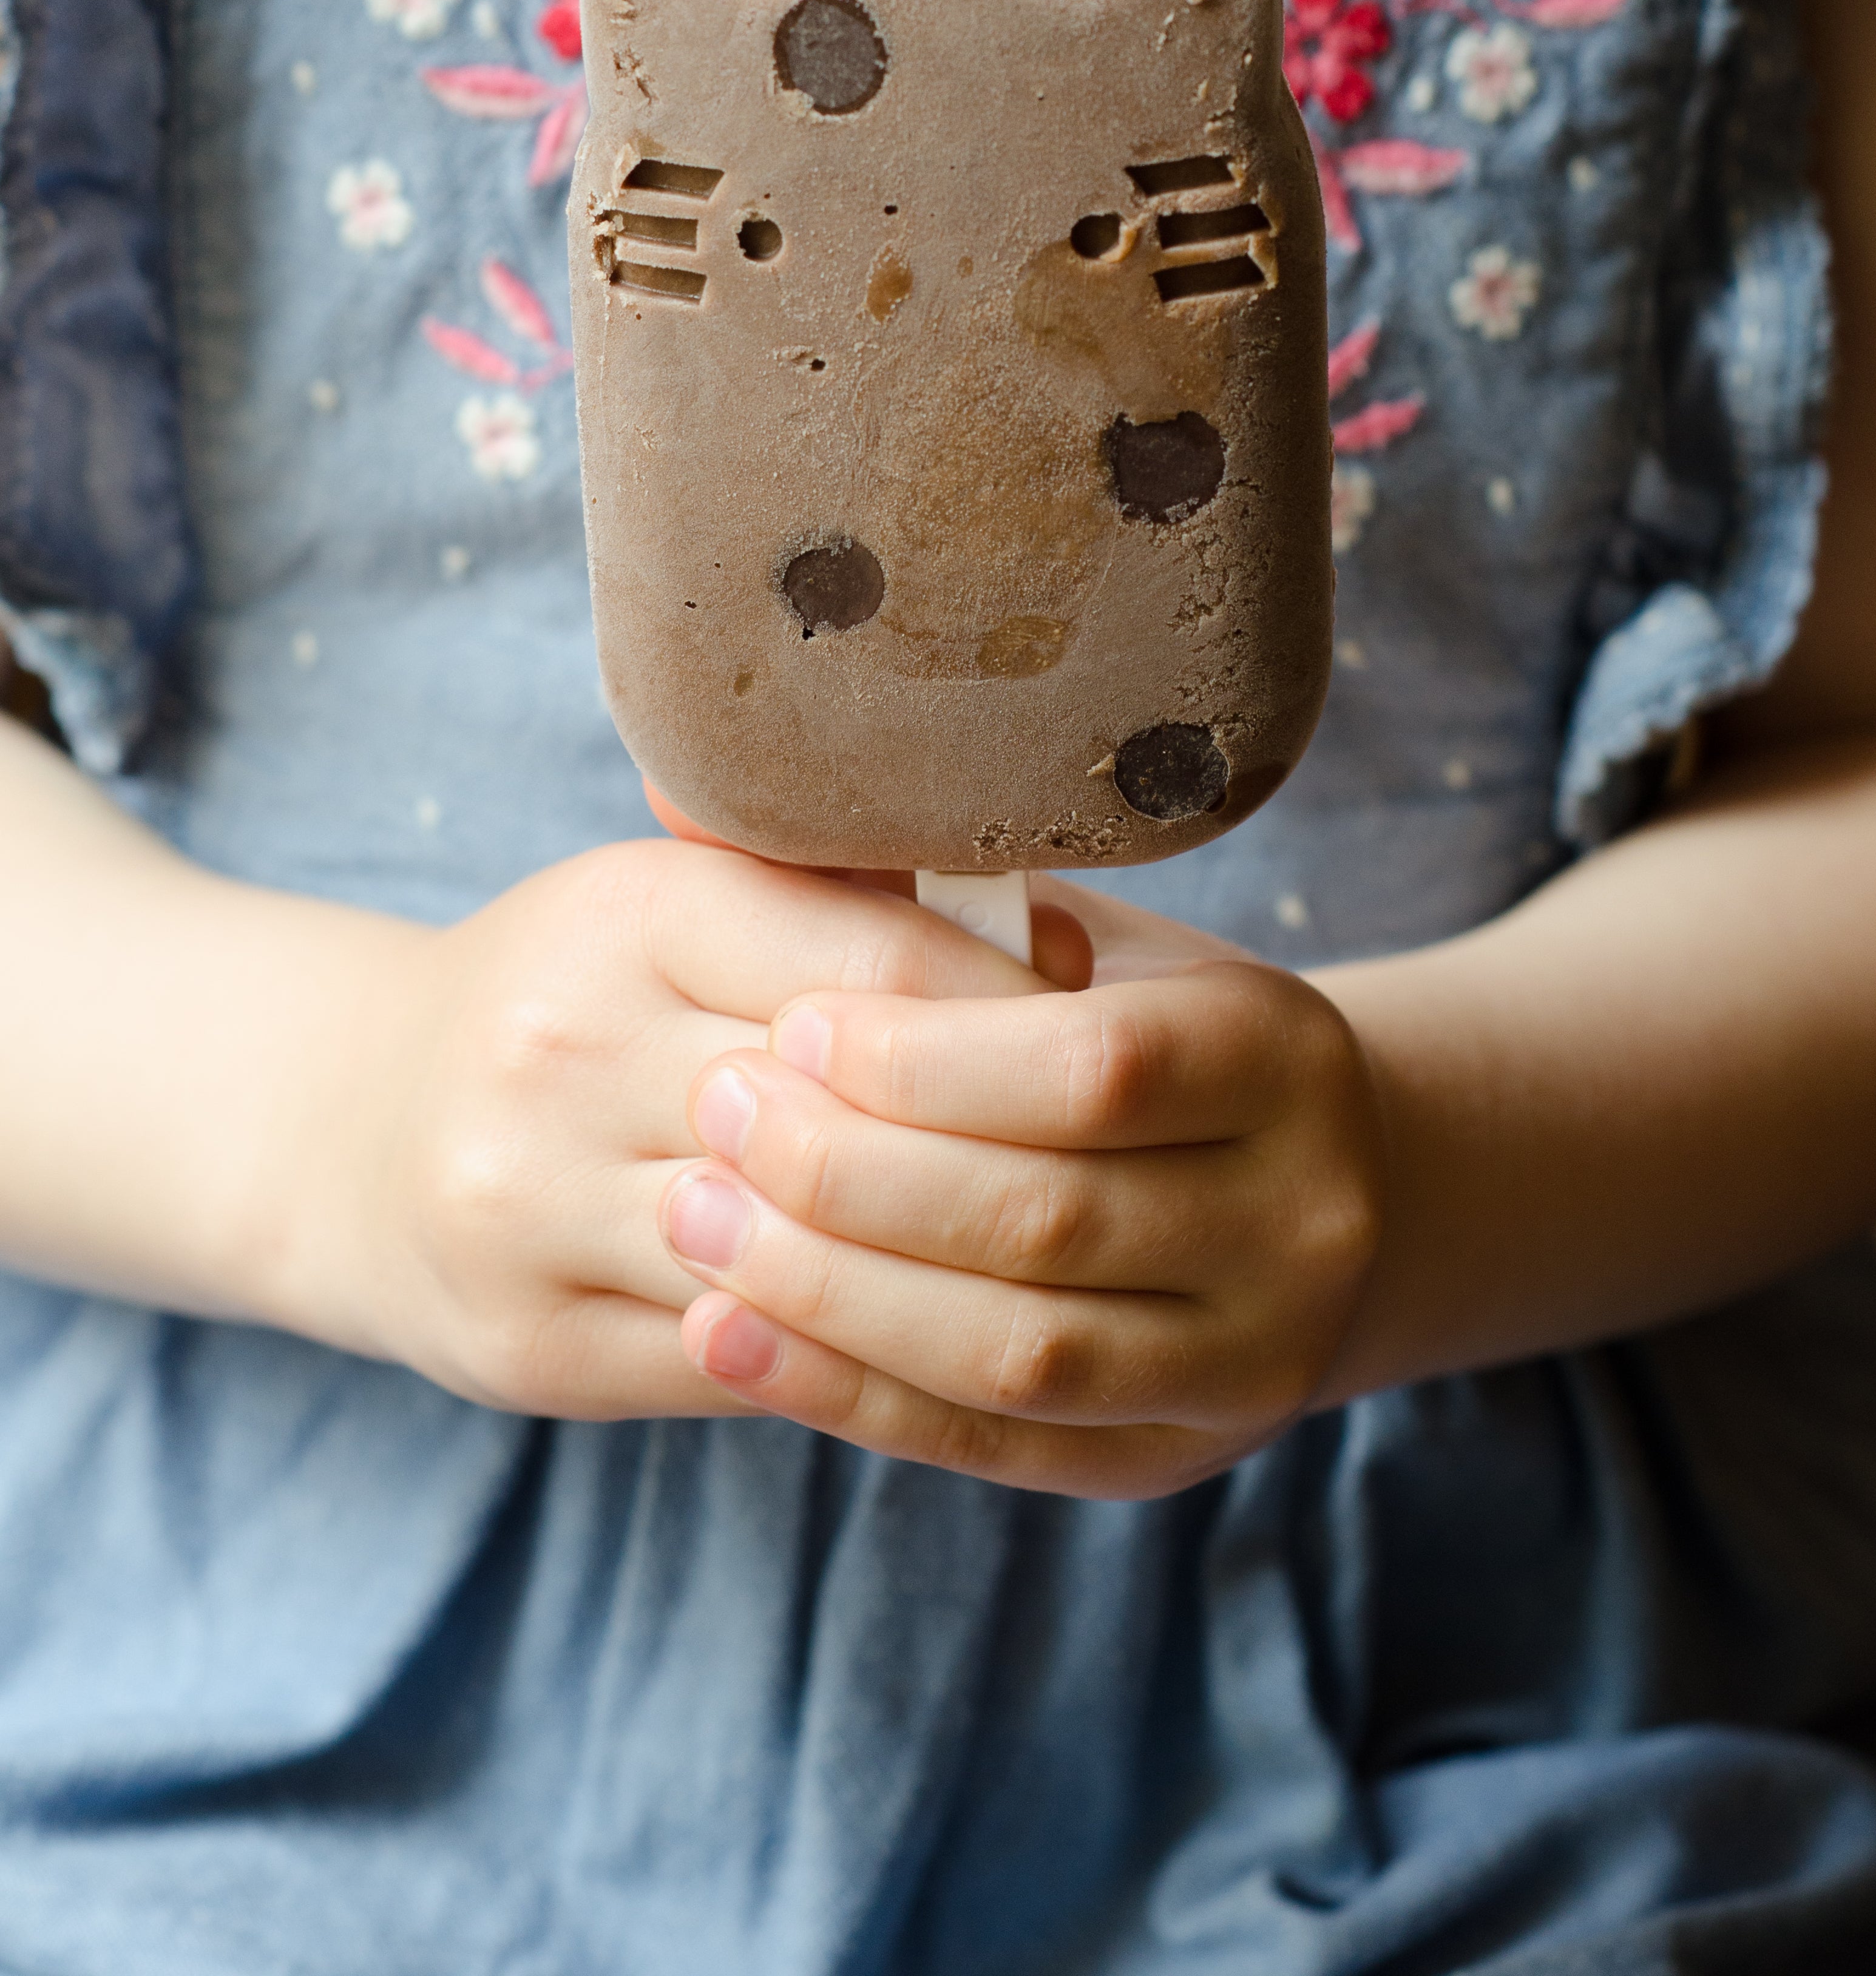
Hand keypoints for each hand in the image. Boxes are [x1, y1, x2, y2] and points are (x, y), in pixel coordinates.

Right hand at [299, 837, 1088, 1421]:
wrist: (360, 1126)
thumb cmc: (587, 994)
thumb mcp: (686, 907)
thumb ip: (847, 909)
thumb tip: (1062, 949)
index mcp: (628, 912)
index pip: (873, 967)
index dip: (1008, 1007)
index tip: (1101, 1030)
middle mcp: (566, 1048)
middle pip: (844, 1119)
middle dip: (994, 1149)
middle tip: (1120, 1168)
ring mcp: (532, 1205)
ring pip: (799, 1259)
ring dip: (932, 1271)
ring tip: (1052, 1268)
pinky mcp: (531, 1340)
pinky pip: (741, 1363)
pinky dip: (846, 1357)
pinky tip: (931, 1339)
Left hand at [662, 888, 1386, 1498]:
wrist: (1285, 1185)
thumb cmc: (1134, 1026)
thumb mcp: (1076, 935)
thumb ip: (922, 883)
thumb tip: (701, 786)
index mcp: (1285, 1052)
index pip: (1098, 1069)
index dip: (929, 1058)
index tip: (789, 1021)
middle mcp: (1302, 1218)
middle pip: (1047, 1215)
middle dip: (853, 1171)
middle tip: (712, 1113)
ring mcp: (1249, 1360)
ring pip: (1016, 1350)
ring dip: (833, 1291)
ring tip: (693, 1218)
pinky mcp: (1167, 1460)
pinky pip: (989, 1443)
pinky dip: (845, 1392)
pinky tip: (722, 1333)